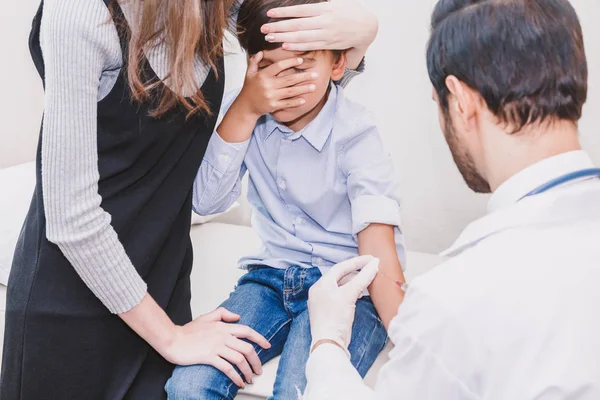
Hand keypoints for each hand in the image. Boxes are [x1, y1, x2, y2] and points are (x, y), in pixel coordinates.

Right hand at [161, 307, 270, 387]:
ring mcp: (216, 347)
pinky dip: (236, 377)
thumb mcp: (206, 316)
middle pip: (247, 348)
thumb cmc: (187, 331)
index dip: (260, 338)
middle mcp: (222, 336)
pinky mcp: (209, 357)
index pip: (247, 331)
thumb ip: (222, 313)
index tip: (267, 346)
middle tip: (259, 369)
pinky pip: (227, 368)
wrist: (172, 339)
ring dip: (248, 371)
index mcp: (223, 326)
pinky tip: (239, 382)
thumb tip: (237, 316)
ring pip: (239, 359)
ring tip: (250, 378)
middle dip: (256, 361)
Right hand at [234, 52, 317, 117]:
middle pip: (289, 79)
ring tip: (314, 86)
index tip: (301, 60)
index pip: (279, 66)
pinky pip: (287, 103)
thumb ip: (254, 62)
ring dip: (303, 89)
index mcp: (263, 75)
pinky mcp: (273, 106)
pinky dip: (296, 102)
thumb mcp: (249, 73)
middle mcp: (268, 85)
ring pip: (290, 91)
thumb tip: (261, 52)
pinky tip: (304, 99)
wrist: (246, 106)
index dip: (290, 62)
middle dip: (303, 76)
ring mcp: (271, 96)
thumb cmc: (249, 88)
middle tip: (315, 74)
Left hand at [261, 0, 378, 52]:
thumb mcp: (337, 0)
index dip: (284, 13)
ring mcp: (326, 34)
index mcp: (325, 9)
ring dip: (284, 37)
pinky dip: (297, 46)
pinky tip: (285, 45)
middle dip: (279, 27)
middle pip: (297, 25)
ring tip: (269, 37)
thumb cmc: (351, 11)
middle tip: (264, 28)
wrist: (368, 27)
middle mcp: (324, 21)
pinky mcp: (329, 43)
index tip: (270, 14)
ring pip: (301, 37)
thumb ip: (322, 0)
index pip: (300, 11)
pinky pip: (310, 45)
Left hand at [308, 256, 379, 356]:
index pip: (340, 267)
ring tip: (368, 279)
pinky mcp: (329, 312)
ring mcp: (323, 302)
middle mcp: (320, 291)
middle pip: (340, 276)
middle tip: (370, 267)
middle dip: (356, 271)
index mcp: (321, 285)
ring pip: (341, 286)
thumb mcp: (349, 296)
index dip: (357, 262)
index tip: (370, 259)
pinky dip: (351, 293)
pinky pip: (341, 296)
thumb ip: (362, 279)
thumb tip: (374, 265)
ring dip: (354, 282)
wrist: (329, 344)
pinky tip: (360, 294)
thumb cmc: (335, 319)